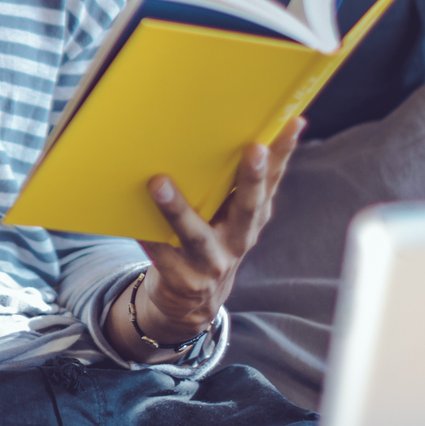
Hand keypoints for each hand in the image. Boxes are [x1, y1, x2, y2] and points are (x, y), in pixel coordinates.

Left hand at [106, 117, 306, 360]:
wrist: (191, 302)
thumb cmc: (209, 241)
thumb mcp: (228, 217)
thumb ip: (229, 185)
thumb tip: (220, 127)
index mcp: (252, 218)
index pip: (273, 181)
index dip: (285, 153)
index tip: (294, 123)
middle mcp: (239, 240)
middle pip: (249, 207)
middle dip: (252, 178)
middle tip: (254, 149)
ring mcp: (212, 263)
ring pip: (195, 234)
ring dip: (177, 209)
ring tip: (159, 183)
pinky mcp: (183, 279)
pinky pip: (161, 254)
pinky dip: (147, 236)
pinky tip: (131, 220)